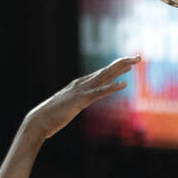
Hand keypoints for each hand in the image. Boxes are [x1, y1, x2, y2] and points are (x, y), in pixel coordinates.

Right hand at [23, 55, 140, 140]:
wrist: (39, 120)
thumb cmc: (52, 116)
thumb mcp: (69, 107)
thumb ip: (76, 102)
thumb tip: (80, 103)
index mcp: (80, 84)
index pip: (102, 73)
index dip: (116, 67)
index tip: (128, 63)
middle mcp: (82, 83)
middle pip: (106, 70)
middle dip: (123, 63)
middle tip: (138, 57)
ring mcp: (81, 90)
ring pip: (105, 76)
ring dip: (120, 69)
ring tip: (133, 63)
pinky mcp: (81, 100)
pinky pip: (99, 92)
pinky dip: (112, 87)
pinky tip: (123, 84)